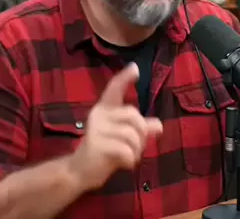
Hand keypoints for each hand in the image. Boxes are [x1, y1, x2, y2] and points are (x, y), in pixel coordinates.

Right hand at [68, 63, 162, 190]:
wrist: (80, 171)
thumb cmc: (105, 151)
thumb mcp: (124, 138)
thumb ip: (140, 129)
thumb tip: (159, 125)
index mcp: (105, 109)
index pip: (114, 89)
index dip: (125, 78)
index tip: (135, 68)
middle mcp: (98, 115)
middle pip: (133, 116)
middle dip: (142, 134)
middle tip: (136, 148)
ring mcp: (96, 129)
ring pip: (131, 135)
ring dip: (136, 150)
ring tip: (129, 157)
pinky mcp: (96, 144)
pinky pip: (126, 150)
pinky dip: (130, 159)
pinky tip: (124, 163)